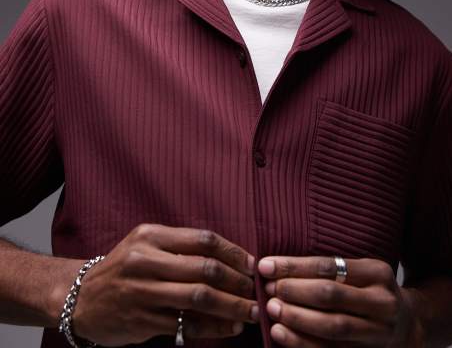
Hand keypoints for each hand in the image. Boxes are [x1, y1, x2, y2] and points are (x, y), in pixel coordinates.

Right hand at [65, 224, 258, 345]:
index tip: (252, 264)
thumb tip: (232, 259)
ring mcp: (142, 292)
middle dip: (238, 281)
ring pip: (199, 298)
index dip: (233, 252)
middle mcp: (145, 261)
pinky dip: (213, 327)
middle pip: (205, 268)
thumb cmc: (125, 267)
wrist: (81, 298)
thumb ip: (182, 247)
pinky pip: (186, 324)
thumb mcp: (146, 244)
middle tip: (256, 290)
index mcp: (151, 236)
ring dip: (231, 306)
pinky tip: (229, 328)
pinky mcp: (141, 321)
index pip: (203, 239)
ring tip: (251, 312)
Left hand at [258, 255, 422, 346]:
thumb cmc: (372, 291)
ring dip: (297, 318)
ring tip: (272, 310)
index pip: (329, 266)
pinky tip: (282, 335)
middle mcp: (382, 302)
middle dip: (294, 291)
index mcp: (377, 273)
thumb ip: (329, 269)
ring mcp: (379, 332)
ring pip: (333, 326)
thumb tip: (278, 267)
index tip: (267, 265)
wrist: (409, 326)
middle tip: (269, 289)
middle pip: (331, 295)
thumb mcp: (362, 272)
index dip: (295, 266)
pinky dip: (303, 344)